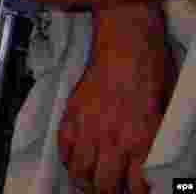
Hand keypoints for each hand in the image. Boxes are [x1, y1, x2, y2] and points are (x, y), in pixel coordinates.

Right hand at [58, 4, 175, 193]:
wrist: (127, 47)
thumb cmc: (150, 75)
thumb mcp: (162, 116)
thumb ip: (152, 143)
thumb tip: (148, 163)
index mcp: (141, 142)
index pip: (135, 187)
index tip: (131, 192)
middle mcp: (113, 139)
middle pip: (103, 184)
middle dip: (105, 193)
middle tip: (106, 191)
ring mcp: (89, 127)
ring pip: (79, 170)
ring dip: (83, 181)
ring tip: (86, 183)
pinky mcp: (72, 112)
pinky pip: (63, 145)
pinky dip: (67, 157)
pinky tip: (73, 160)